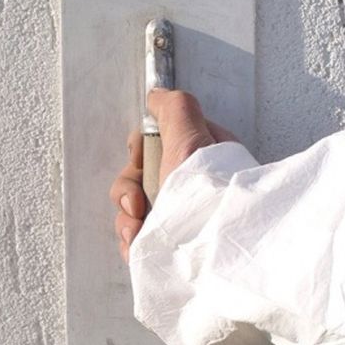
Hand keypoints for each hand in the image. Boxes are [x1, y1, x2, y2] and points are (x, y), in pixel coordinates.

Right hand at [110, 89, 236, 262]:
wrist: (217, 250)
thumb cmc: (208, 194)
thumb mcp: (191, 138)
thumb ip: (174, 109)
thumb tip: (157, 94)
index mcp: (194, 157)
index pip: (154, 144)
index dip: (140, 151)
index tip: (141, 160)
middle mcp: (184, 186)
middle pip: (136, 178)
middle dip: (128, 192)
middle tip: (138, 205)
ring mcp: (176, 217)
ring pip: (132, 210)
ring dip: (126, 220)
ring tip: (137, 232)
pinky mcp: (168, 245)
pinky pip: (136, 239)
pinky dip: (131, 243)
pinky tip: (137, 247)